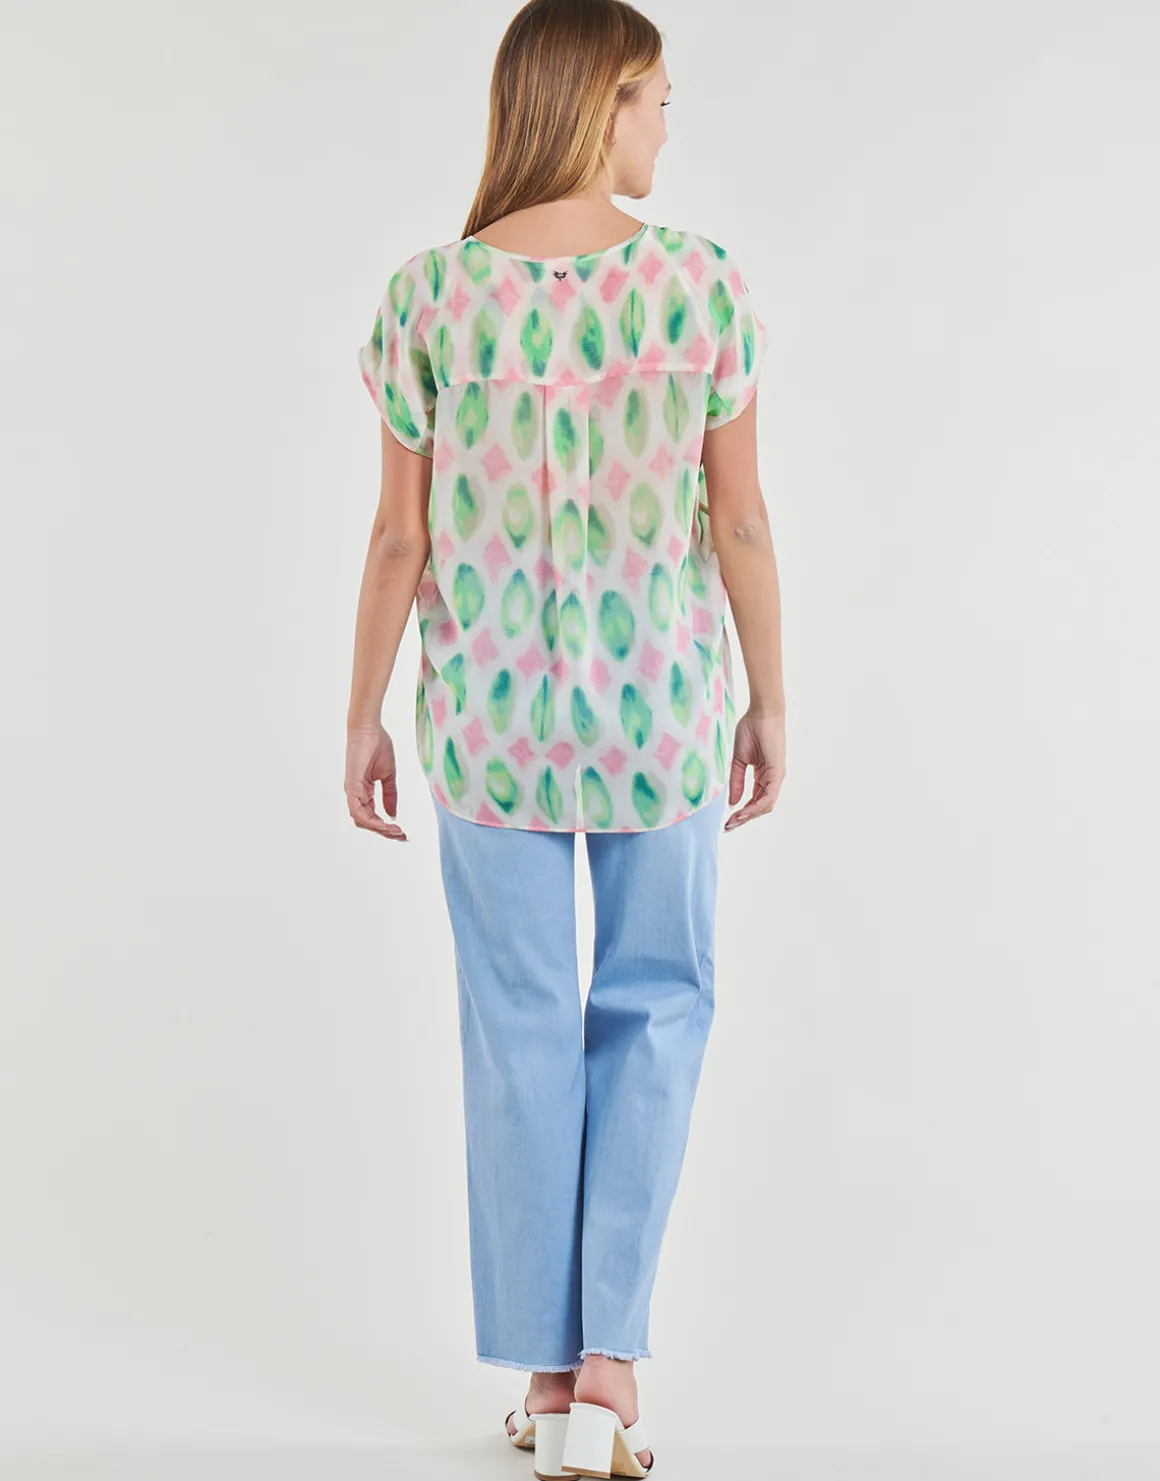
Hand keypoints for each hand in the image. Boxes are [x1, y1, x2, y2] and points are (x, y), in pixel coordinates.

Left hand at [345, 723, 407, 840]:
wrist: (370, 729)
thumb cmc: (377, 746)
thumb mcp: (388, 776)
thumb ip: (390, 796)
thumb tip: (393, 815)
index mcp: (364, 792)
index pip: (373, 817)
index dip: (386, 828)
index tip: (403, 833)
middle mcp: (356, 795)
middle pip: (367, 823)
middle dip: (385, 832)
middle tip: (402, 836)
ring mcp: (352, 792)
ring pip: (362, 820)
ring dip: (379, 829)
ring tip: (396, 831)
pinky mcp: (351, 787)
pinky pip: (357, 811)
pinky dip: (370, 821)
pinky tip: (384, 824)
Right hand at [724, 708, 785, 830]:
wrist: (761, 713)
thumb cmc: (750, 730)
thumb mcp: (738, 760)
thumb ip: (736, 781)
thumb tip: (733, 802)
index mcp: (764, 776)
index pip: (754, 800)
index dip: (742, 812)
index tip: (727, 820)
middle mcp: (772, 779)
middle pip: (761, 807)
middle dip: (744, 819)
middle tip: (728, 827)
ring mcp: (776, 777)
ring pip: (765, 805)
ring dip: (749, 816)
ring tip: (733, 821)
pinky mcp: (777, 773)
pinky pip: (768, 796)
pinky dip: (755, 806)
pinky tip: (743, 812)